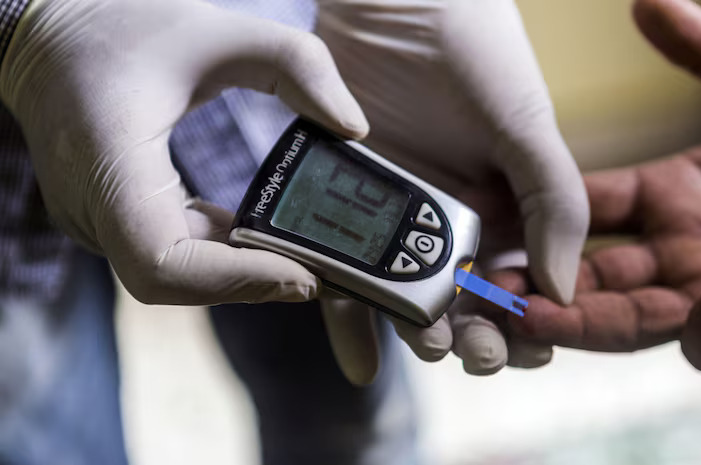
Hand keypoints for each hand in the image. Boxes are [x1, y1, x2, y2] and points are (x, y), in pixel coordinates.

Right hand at [0, 0, 367, 303]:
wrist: (47, 31)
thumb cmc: (125, 24)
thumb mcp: (220, 30)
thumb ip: (297, 66)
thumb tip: (354, 129)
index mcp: (109, 163)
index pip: (164, 263)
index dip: (236, 281)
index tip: (302, 275)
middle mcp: (91, 208)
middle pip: (176, 282)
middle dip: (250, 281)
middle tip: (319, 271)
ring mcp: (92, 221)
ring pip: (172, 277)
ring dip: (237, 271)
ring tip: (301, 256)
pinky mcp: (105, 219)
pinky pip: (166, 254)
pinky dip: (215, 252)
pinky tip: (257, 233)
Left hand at [315, 0, 588, 381]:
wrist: (396, 4)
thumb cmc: (474, 54)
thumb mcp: (526, 125)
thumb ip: (556, 203)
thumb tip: (567, 291)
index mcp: (508, 212)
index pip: (528, 289)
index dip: (535, 327)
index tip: (530, 343)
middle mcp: (456, 227)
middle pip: (470, 309)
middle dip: (477, 341)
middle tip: (475, 349)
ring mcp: (397, 225)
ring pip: (410, 304)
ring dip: (421, 337)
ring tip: (429, 341)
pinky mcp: (345, 215)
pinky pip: (345, 278)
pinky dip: (351, 323)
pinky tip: (360, 364)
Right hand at [502, 0, 700, 375]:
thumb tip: (641, 2)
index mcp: (669, 199)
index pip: (583, 207)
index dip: (531, 209)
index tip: (478, 204)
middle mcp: (675, 252)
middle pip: (586, 273)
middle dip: (532, 281)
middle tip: (478, 283)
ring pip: (627, 317)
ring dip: (581, 322)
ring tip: (534, 318)